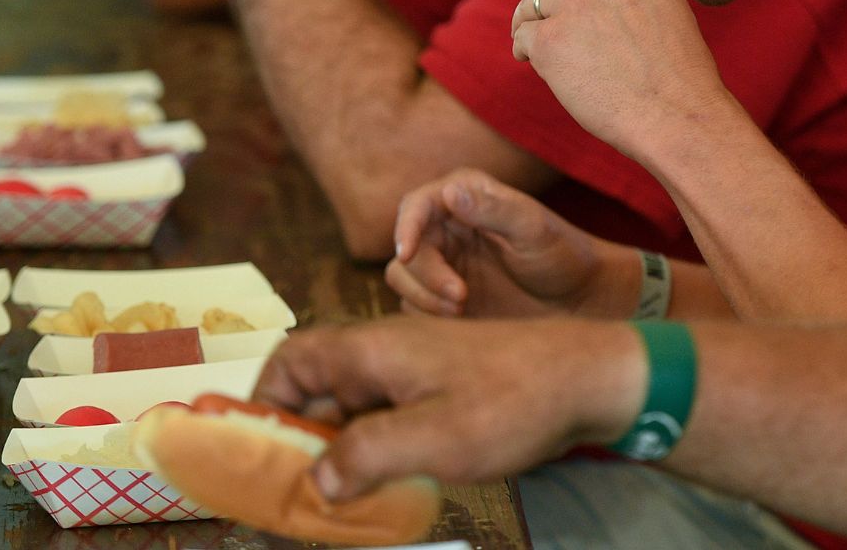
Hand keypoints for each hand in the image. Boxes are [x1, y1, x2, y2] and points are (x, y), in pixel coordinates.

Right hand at [255, 316, 644, 499]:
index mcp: (373, 347)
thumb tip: (316, 480)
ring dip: (338, 445)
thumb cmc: (513, 402)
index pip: (291, 360)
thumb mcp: (433, 438)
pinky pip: (389, 412)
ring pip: (354, 403)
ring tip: (331, 499)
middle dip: (298, 435)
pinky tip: (382, 484)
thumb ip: (365, 456)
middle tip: (291, 491)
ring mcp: (418, 367)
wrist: (591, 378)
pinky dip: (374, 444)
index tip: (255, 451)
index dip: (263, 401)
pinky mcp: (444, 386)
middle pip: (317, 385)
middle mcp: (387, 350)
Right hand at [386, 170, 637, 319]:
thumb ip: (494, 210)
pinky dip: (428, 315)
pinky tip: (461, 320)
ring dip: (424, 297)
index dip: (405, 228)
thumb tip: (450, 192)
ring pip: (402, 278)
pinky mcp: (441, 296)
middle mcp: (446, 226)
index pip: (416, 205)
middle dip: (426, 274)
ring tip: (462, 309)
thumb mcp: (533, 230)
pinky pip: (413, 306)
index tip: (406, 254)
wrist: (576, 300)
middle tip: (461, 297)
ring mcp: (443, 262)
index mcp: (465, 196)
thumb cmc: (562, 255)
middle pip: (406, 247)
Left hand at [511, 0, 738, 166]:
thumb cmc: (680, 76)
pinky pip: (523, 33)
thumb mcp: (671, 10)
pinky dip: (522, 45)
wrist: (675, 116)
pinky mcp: (549, 39)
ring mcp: (574, 4)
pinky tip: (528, 58)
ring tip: (528, 36)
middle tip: (548, 11)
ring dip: (530, 16)